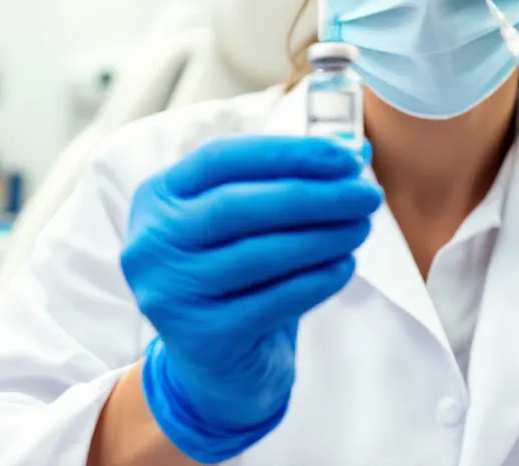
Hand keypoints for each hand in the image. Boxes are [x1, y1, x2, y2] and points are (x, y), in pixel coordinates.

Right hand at [121, 135, 381, 462]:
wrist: (218, 367)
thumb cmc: (239, 277)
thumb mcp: (250, 223)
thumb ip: (291, 181)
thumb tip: (359, 150)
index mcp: (157, 197)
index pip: (221, 158)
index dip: (288, 153)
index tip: (347, 157)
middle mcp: (151, 243)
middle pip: (239, 205)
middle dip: (314, 195)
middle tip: (367, 196)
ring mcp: (169, 293)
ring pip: (258, 253)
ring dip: (322, 236)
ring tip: (361, 229)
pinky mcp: (200, 337)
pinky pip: (272, 301)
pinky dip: (316, 280)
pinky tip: (344, 266)